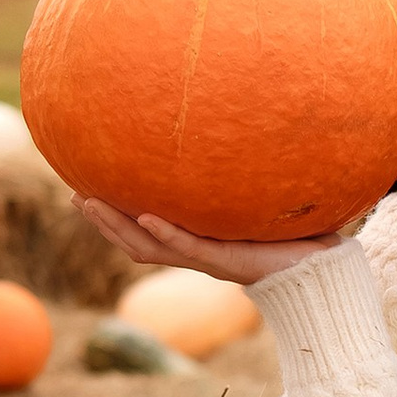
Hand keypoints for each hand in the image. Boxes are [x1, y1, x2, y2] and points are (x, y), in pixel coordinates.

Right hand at [73, 197, 344, 284]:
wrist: (322, 269)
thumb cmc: (294, 236)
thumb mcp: (257, 201)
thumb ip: (241, 175)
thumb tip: (240, 127)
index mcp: (196, 240)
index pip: (144, 228)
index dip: (114, 213)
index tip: (87, 188)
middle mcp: (195, 252)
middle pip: (134, 240)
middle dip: (102, 220)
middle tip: (73, 194)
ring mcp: (208, 258)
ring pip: (149, 247)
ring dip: (117, 227)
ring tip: (90, 203)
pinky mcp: (228, 262)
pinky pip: (188, 247)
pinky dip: (165, 233)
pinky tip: (145, 216)